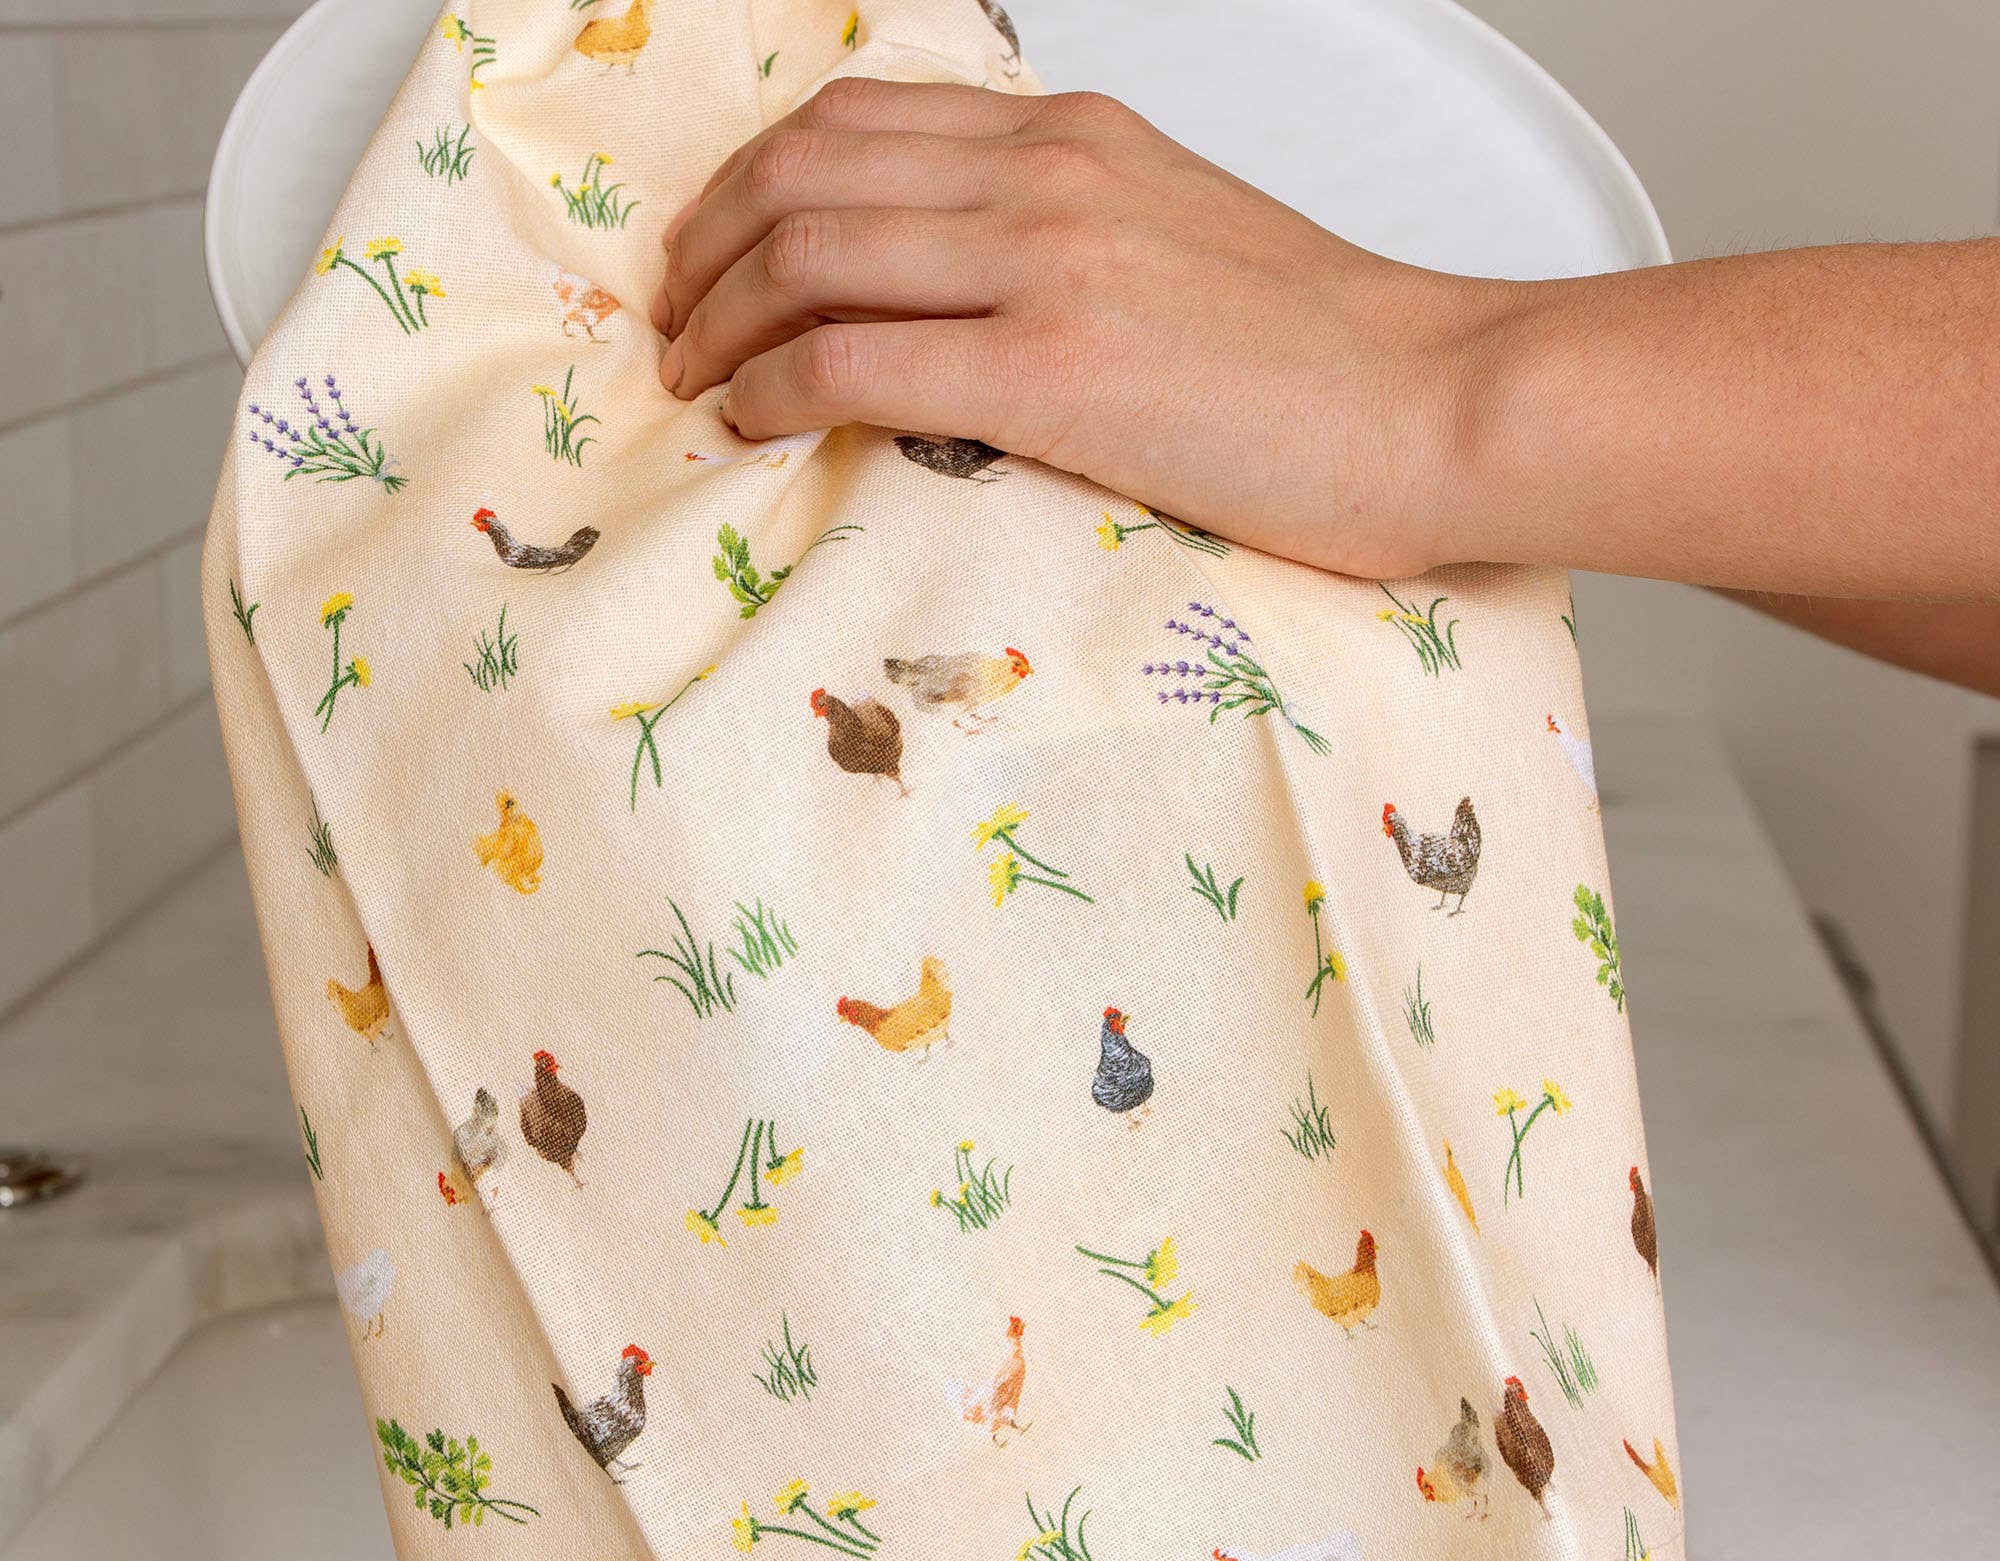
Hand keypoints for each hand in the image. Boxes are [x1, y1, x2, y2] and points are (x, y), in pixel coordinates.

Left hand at [651, 78, 1489, 579]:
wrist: (1436, 400)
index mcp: (1073, 137)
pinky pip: (857, 358)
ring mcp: (1045, 264)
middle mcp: (1045, 174)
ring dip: (719, 321)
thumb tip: (970, 288)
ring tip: (692, 381)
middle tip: (673, 324)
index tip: (716, 254)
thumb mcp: (1179, 243)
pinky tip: (750, 421)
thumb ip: (1068, 238)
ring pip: (810, 252)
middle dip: (705, 251)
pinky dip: (774, 386)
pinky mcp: (1053, 373)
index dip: (750, 186)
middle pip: (804, 173)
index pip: (859, 123)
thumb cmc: (1327, 355)